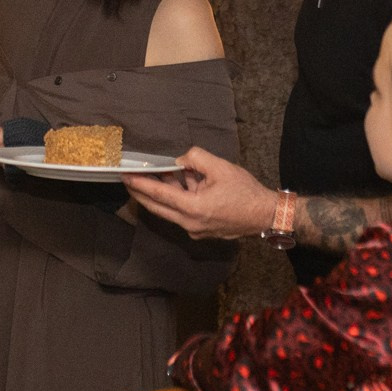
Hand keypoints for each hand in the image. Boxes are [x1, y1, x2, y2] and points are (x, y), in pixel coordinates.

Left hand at [125, 148, 277, 239]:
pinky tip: (180, 183)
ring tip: (155, 175)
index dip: (141, 185)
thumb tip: (180, 161)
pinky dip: (178, 199)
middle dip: (141, 193)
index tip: (126, 177)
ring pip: (170, 210)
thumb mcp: (221, 167)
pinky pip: (183, 213)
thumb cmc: (246, 192)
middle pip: (158, 207)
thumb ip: (196, 159)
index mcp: (193, 209)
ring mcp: (195, 230)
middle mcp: (190, 223)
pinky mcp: (201, 231)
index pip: (159, 195)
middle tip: (127, 180)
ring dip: (163, 194)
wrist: (265, 215)